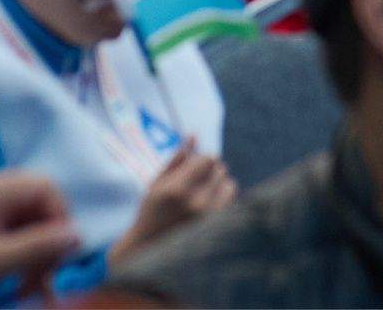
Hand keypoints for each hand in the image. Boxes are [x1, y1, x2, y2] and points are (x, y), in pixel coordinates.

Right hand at [107, 145, 235, 265]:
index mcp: (177, 189)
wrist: (151, 248)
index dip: (202, 158)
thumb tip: (193, 135)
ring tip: (204, 192)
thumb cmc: (153, 211)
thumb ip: (177, 159)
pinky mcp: (217, 226)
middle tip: (197, 180)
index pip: (207, 159)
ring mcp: (209, 217)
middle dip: (210, 169)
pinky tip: (209, 205)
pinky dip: (223, 198)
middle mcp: (196, 202)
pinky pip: (231, 201)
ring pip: (229, 184)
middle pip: (219, 169)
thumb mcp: (158, 182)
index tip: (195, 165)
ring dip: (219, 184)